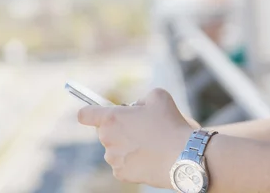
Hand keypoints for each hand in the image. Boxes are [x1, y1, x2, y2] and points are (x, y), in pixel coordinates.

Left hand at [78, 88, 193, 187]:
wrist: (184, 156)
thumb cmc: (171, 124)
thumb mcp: (157, 96)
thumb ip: (140, 99)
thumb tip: (136, 108)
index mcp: (111, 118)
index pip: (85, 114)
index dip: (90, 112)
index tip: (96, 112)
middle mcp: (107, 138)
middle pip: (105, 130)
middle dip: (119, 127)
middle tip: (141, 126)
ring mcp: (113, 158)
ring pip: (114, 147)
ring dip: (126, 144)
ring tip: (150, 142)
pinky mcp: (122, 174)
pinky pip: (122, 163)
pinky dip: (132, 160)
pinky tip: (149, 156)